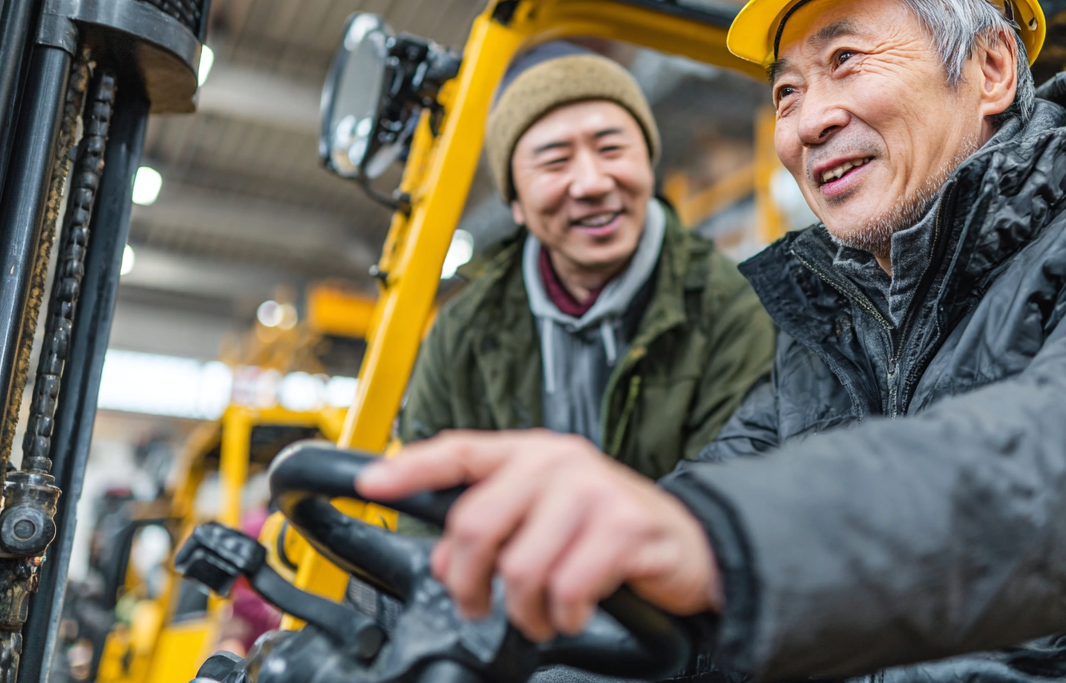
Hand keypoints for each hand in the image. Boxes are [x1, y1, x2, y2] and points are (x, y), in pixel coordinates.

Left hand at [356, 429, 721, 640]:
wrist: (693, 546)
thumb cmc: (613, 532)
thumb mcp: (550, 516)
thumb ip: (497, 524)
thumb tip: (443, 557)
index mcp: (534, 453)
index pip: (460, 451)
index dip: (411, 468)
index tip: (371, 484)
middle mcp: (560, 462)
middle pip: (475, 523)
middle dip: (467, 580)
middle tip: (480, 604)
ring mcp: (594, 491)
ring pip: (519, 567)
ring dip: (524, 610)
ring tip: (543, 614)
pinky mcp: (625, 527)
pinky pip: (566, 587)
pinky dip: (564, 615)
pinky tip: (575, 611)